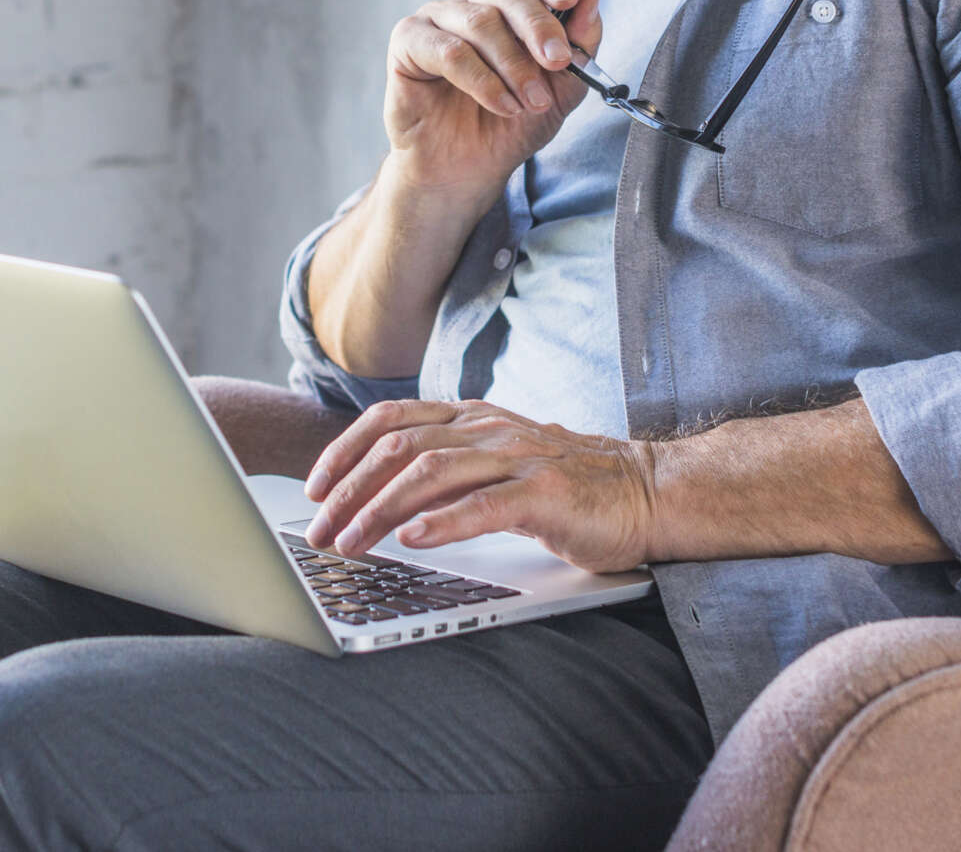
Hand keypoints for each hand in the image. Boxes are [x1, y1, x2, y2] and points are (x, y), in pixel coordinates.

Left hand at [299, 399, 660, 574]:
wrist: (646, 492)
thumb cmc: (567, 487)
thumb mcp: (497, 464)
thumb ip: (448, 467)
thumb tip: (378, 495)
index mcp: (471, 418)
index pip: (391, 419)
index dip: (345, 449)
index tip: (314, 487)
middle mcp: (488, 429)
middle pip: (399, 448)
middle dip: (349, 491)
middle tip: (320, 531)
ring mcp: (518, 457)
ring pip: (431, 473)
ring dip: (380, 510)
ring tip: (351, 543)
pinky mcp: (546, 494)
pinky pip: (485, 505)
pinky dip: (444, 522)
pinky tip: (413, 540)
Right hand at [383, 0, 602, 200]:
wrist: (468, 169)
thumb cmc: (511, 124)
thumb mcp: (562, 87)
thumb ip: (580, 44)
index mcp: (510, 3)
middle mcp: (473, 2)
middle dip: (540, 28)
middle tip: (558, 63)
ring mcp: (438, 18)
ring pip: (481, 23)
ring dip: (514, 67)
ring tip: (530, 101)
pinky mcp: (408, 41)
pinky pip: (449, 50)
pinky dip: (482, 81)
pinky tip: (502, 105)